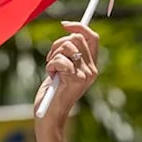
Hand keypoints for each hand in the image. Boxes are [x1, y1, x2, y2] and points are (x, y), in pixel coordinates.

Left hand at [33, 21, 98, 141]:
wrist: (49, 117)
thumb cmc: (52, 95)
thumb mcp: (61, 71)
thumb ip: (67, 56)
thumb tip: (68, 34)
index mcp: (91, 66)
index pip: (92, 37)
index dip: (78, 27)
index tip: (64, 24)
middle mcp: (92, 69)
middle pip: (77, 38)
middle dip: (58, 44)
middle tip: (50, 58)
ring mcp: (85, 74)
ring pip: (67, 47)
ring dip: (52, 56)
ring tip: (51, 71)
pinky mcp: (75, 79)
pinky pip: (59, 60)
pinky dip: (50, 66)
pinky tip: (51, 78)